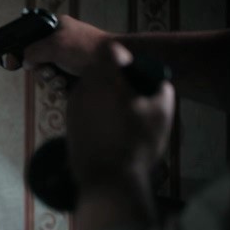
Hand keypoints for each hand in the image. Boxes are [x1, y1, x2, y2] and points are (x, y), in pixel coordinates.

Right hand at [2, 14, 111, 76]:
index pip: (32, 40)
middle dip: (42, 71)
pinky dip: (61, 88)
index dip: (23, 53)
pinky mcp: (76, 76)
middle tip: (49, 71)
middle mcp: (62, 44)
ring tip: (62, 81)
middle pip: (38, 62)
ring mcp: (70, 61)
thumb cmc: (85, 48)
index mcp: (57, 28)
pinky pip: (59, 85)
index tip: (13, 63)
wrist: (114, 64)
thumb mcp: (54, 45)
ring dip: (52, 81)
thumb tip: (24, 61)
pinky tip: (68, 87)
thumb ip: (33, 51)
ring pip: (48, 76)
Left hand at [66, 41, 174, 187]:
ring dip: (105, 97)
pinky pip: (85, 107)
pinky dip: (96, 113)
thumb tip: (153, 80)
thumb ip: (158, 86)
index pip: (110, 51)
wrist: (108, 179)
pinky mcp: (68, 122)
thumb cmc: (136, 143)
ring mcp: (72, 105)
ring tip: (122, 120)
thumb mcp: (161, 112)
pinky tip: (110, 132)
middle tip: (131, 98)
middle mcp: (83, 87)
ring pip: (91, 89)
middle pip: (99, 70)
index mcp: (104, 78)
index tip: (132, 74)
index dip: (124, 58)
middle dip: (115, 79)